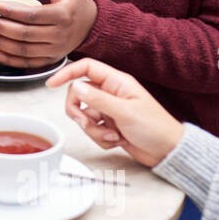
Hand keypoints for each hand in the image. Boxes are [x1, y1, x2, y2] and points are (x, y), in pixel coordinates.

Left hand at [0, 0, 96, 66]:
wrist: (90, 25)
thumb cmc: (75, 2)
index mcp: (63, 16)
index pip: (31, 16)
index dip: (9, 11)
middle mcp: (59, 36)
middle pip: (23, 34)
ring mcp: (54, 51)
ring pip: (22, 50)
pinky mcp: (49, 61)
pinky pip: (25, 63)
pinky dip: (7, 59)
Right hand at [45, 58, 183, 166]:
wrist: (167, 151)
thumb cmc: (156, 128)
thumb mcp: (125, 112)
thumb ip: (98, 99)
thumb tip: (75, 86)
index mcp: (117, 82)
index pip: (86, 67)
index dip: (67, 73)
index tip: (51, 83)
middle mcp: (111, 93)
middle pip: (78, 94)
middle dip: (79, 112)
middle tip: (87, 122)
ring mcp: (109, 110)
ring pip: (84, 115)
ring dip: (93, 129)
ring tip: (112, 135)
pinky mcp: (109, 125)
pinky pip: (92, 129)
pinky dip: (101, 138)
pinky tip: (117, 140)